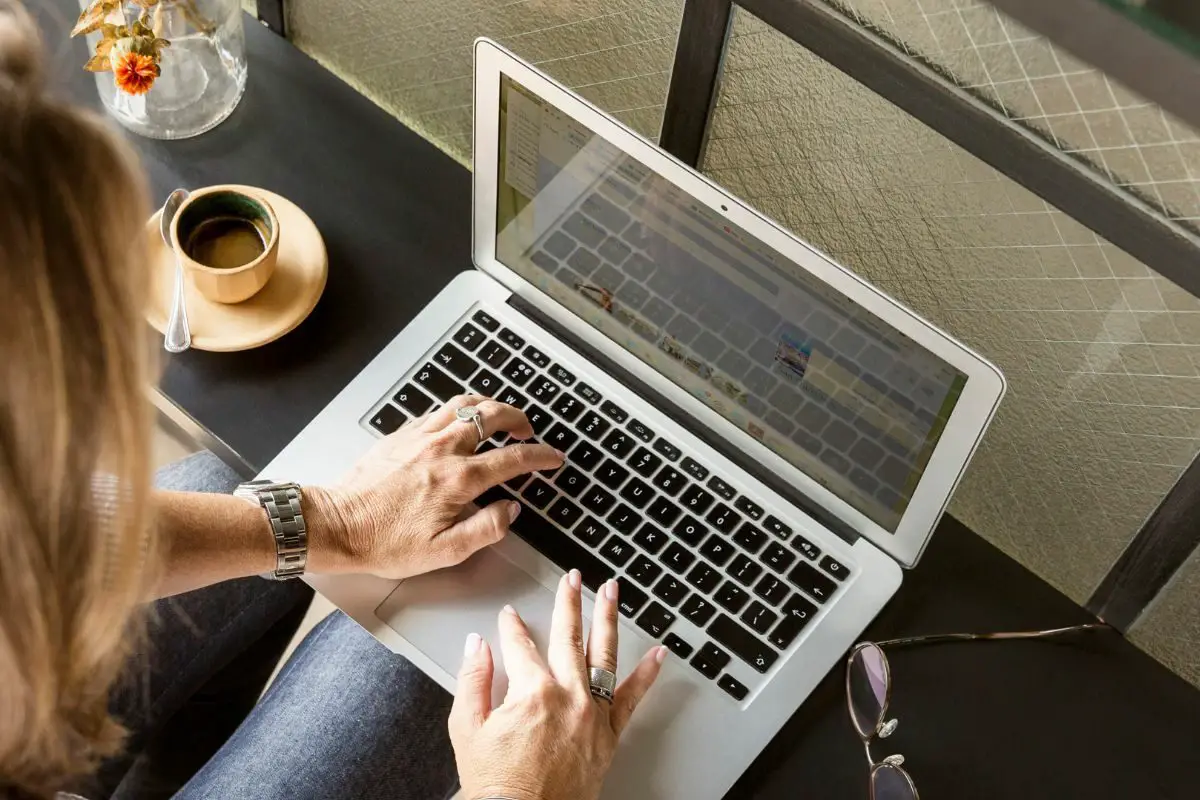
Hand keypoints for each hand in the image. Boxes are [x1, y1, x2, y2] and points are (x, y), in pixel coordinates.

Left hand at [307, 394, 563, 578]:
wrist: (337, 526)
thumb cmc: (384, 542)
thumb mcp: (444, 552)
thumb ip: (486, 529)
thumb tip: (510, 510)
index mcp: (457, 480)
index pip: (512, 458)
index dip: (540, 456)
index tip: (552, 458)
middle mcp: (441, 450)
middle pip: (491, 416)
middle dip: (518, 418)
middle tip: (528, 431)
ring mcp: (419, 437)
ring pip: (464, 404)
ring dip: (489, 406)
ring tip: (500, 416)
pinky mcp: (400, 435)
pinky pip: (437, 411)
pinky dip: (458, 410)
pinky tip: (459, 422)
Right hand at [449, 571, 666, 799]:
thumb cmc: (496, 785)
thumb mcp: (467, 729)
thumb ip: (473, 681)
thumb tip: (477, 646)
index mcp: (532, 692)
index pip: (520, 646)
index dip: (512, 628)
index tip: (510, 616)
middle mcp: (568, 697)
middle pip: (568, 637)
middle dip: (569, 603)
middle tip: (572, 579)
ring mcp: (592, 715)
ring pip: (603, 655)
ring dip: (607, 619)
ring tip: (612, 593)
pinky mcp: (608, 736)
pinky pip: (632, 699)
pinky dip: (647, 675)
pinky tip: (658, 654)